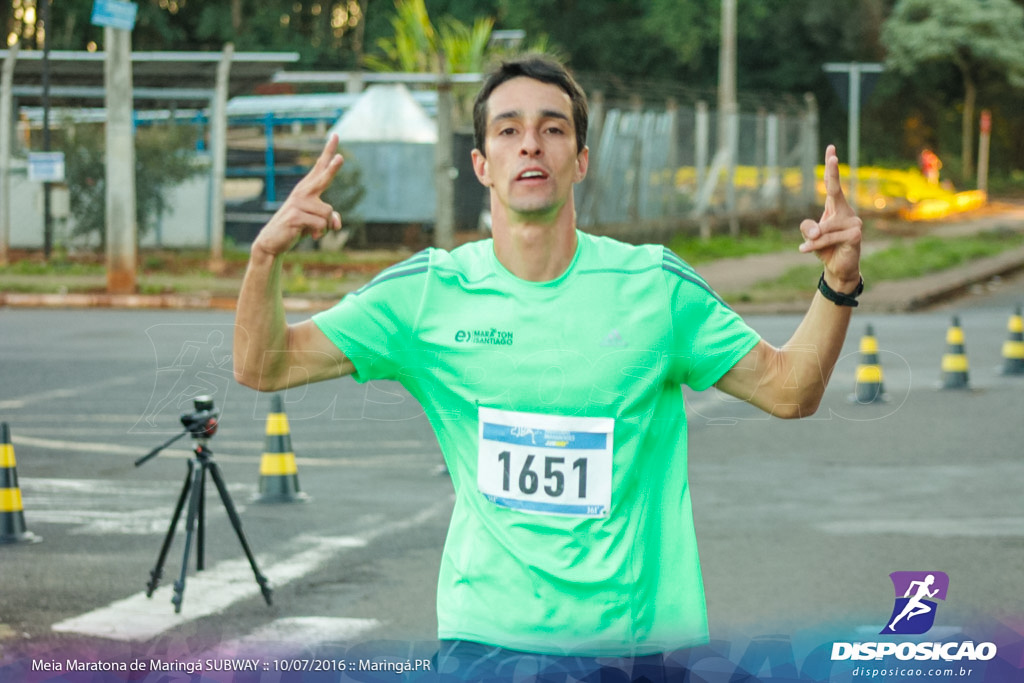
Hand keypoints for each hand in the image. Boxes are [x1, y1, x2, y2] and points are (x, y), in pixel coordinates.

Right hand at [252, 134, 344, 258]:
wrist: (273, 242)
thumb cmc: (297, 228)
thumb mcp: (317, 223)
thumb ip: (330, 219)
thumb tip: (336, 223)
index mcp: (307, 189)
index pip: (320, 167)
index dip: (328, 151)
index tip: (335, 135)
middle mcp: (303, 192)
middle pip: (322, 178)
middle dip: (332, 168)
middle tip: (341, 158)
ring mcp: (298, 203)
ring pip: (328, 214)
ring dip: (325, 227)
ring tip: (310, 230)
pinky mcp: (295, 216)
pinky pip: (321, 225)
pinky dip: (319, 233)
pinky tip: (307, 235)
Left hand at [798, 144, 861, 289]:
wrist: (837, 268)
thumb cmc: (825, 248)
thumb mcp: (810, 235)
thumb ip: (808, 228)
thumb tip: (817, 230)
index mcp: (836, 207)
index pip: (832, 184)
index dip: (831, 167)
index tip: (831, 148)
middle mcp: (847, 211)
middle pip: (835, 190)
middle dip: (833, 173)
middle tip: (832, 156)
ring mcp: (854, 222)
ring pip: (824, 226)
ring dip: (812, 239)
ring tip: (805, 248)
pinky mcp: (855, 234)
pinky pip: (828, 237)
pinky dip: (816, 245)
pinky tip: (805, 250)